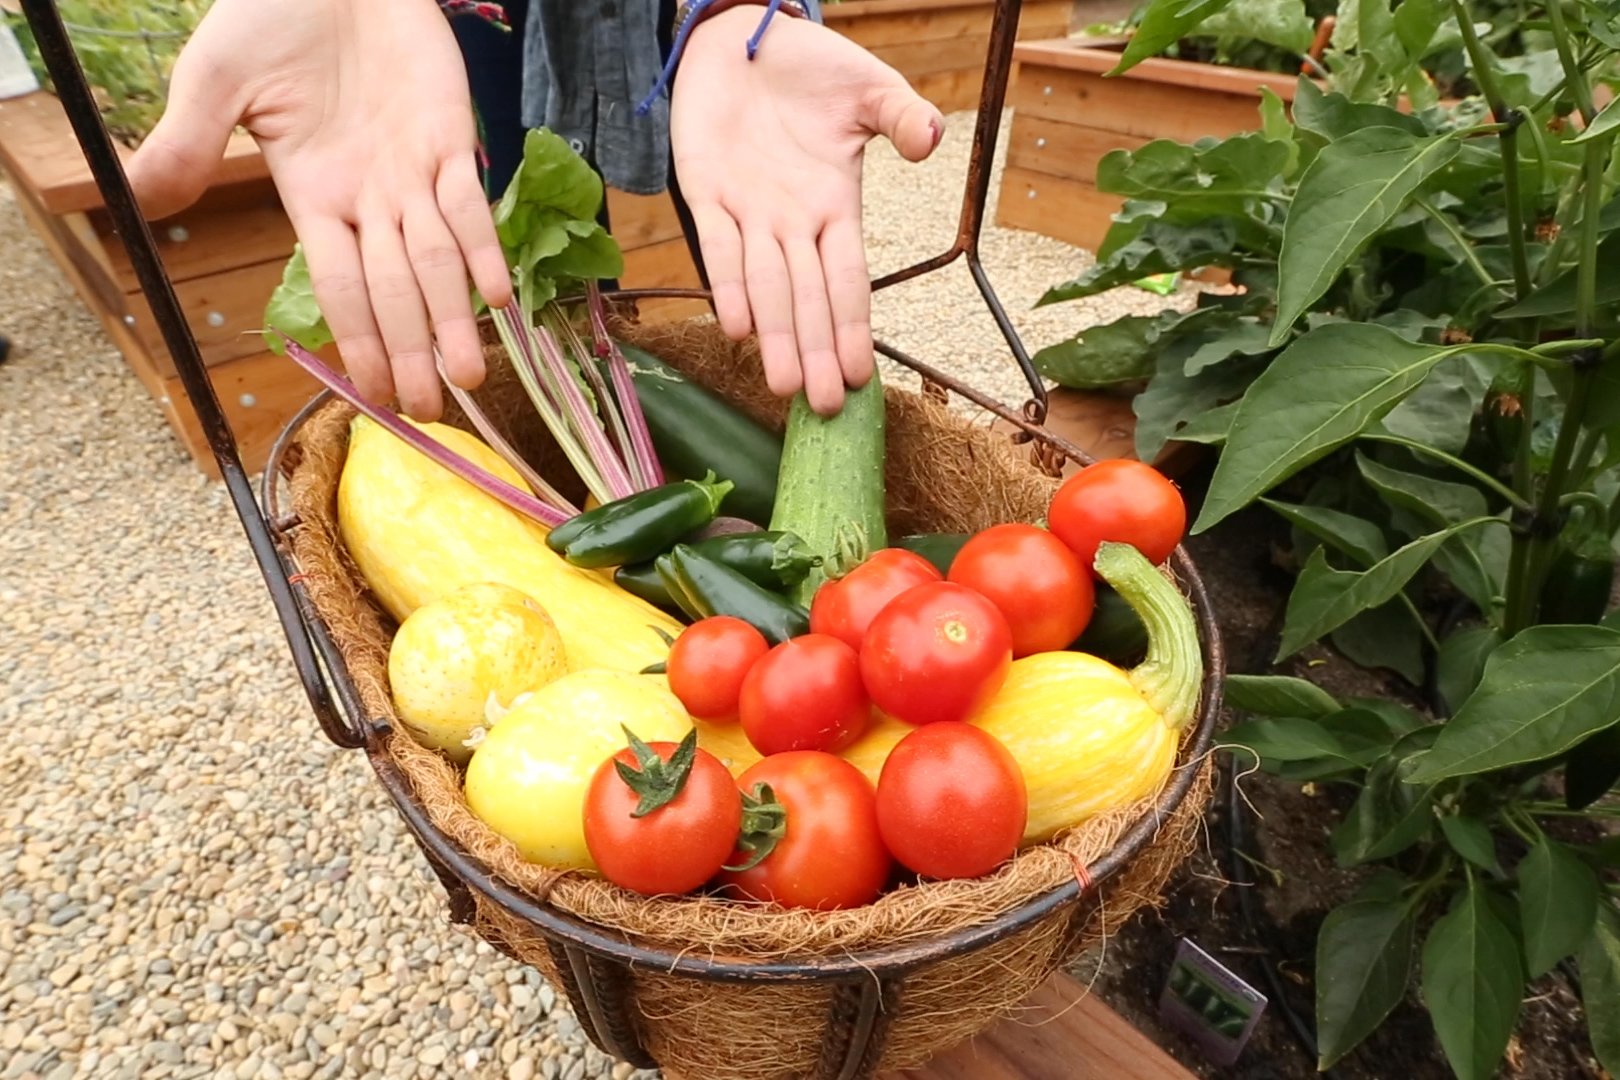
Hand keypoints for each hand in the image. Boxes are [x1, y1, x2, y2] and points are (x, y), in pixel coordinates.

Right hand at [126, 0, 509, 421]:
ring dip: (454, 321)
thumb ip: (188, 141)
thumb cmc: (272, 16)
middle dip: (410, 352)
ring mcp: (412, 172)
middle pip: (393, 291)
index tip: (371, 396)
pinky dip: (485, 248)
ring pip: (437, 262)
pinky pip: (471, 202)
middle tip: (429, 412)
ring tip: (469, 378)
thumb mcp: (216, 79)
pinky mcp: (451, 137)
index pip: (339, 286)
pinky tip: (498, 298)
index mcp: (313, 197)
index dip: (356, 342)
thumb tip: (137, 196)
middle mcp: (368, 199)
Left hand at [670, 9, 943, 414]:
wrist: (743, 38)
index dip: (852, 326)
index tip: (860, 373)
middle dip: (815, 352)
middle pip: (807, 299)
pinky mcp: (704, 192)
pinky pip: (717, 246)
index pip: (847, 279)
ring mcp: (749, 212)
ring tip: (784, 385)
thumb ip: (901, 114)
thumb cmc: (811, 66)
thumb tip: (930, 138)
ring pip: (765, 286)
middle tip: (824, 406)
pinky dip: (728, 283)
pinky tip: (735, 325)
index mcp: (836, 206)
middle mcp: (793, 222)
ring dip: (774, 336)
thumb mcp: (868, 87)